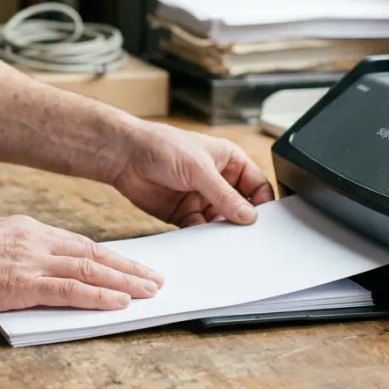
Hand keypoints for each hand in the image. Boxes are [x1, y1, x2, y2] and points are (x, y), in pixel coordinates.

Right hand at [0, 215, 163, 312]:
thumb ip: (19, 252)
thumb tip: (37, 267)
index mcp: (30, 229)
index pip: (81, 243)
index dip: (110, 256)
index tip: (130, 264)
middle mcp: (37, 241)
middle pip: (94, 254)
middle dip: (128, 267)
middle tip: (154, 278)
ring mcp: (32, 261)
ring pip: (90, 271)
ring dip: (124, 282)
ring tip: (148, 291)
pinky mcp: (24, 284)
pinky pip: (70, 290)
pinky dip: (99, 296)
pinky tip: (119, 301)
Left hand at [109, 122, 275, 227]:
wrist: (125, 156)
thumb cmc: (162, 146)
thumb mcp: (199, 169)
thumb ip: (224, 194)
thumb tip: (248, 215)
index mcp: (230, 162)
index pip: (257, 186)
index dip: (262, 204)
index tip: (263, 223)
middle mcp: (218, 181)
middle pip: (241, 208)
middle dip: (242, 222)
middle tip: (246, 238)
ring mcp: (201, 198)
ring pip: (221, 222)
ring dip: (222, 232)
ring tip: (223, 242)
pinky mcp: (184, 214)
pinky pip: (199, 230)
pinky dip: (202, 238)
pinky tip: (203, 243)